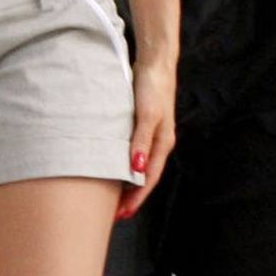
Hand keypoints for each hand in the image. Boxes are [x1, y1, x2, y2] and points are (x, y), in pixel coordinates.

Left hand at [117, 55, 175, 219]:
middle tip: (115, 214)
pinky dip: (124, 165)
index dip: (137, 197)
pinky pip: (134, 153)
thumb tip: (136, 170)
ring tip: (112, 197)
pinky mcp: (142, 125)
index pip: (149, 178)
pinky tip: (113, 168)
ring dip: (128, 182)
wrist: (155, 62)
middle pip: (145, 176)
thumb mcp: (147, 115)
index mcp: (163, 143)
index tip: (123, 214)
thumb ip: (141, 141)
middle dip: (132, 196)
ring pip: (139, 166)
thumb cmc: (152, 87)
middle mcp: (159, 142)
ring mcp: (151, 134)